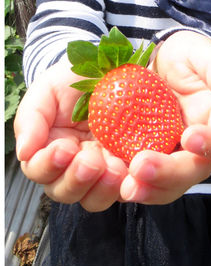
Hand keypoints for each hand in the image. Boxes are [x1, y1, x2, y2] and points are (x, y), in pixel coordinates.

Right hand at [14, 62, 128, 211]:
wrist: (118, 67)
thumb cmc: (76, 79)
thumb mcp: (49, 90)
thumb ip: (31, 118)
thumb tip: (24, 151)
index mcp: (49, 150)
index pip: (39, 170)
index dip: (48, 165)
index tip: (64, 148)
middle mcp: (74, 166)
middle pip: (64, 191)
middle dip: (75, 179)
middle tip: (90, 161)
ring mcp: (103, 169)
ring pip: (94, 198)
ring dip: (101, 188)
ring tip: (113, 167)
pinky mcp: (130, 166)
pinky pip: (127, 188)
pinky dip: (128, 184)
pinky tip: (132, 168)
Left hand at [120, 30, 210, 203]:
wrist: (148, 65)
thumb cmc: (180, 58)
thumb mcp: (197, 50)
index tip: (190, 136)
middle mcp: (198, 148)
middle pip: (194, 171)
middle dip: (169, 173)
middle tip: (141, 165)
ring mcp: (169, 161)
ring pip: (166, 188)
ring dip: (148, 190)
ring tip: (127, 186)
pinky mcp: (141, 168)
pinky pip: (136, 185)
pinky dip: (120, 188)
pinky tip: (106, 181)